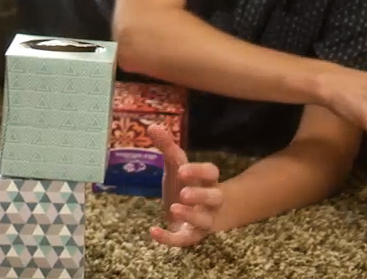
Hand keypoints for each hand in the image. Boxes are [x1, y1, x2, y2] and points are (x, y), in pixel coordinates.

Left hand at [148, 123, 221, 247]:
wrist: (196, 216)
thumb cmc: (187, 185)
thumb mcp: (176, 166)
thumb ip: (167, 147)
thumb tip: (152, 126)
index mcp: (207, 180)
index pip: (211, 172)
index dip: (199, 171)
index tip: (182, 170)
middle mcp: (210, 201)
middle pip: (214, 197)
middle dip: (201, 195)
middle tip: (184, 193)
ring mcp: (203, 221)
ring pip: (204, 221)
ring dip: (191, 215)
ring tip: (173, 208)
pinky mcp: (192, 237)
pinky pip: (185, 241)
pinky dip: (170, 238)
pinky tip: (153, 231)